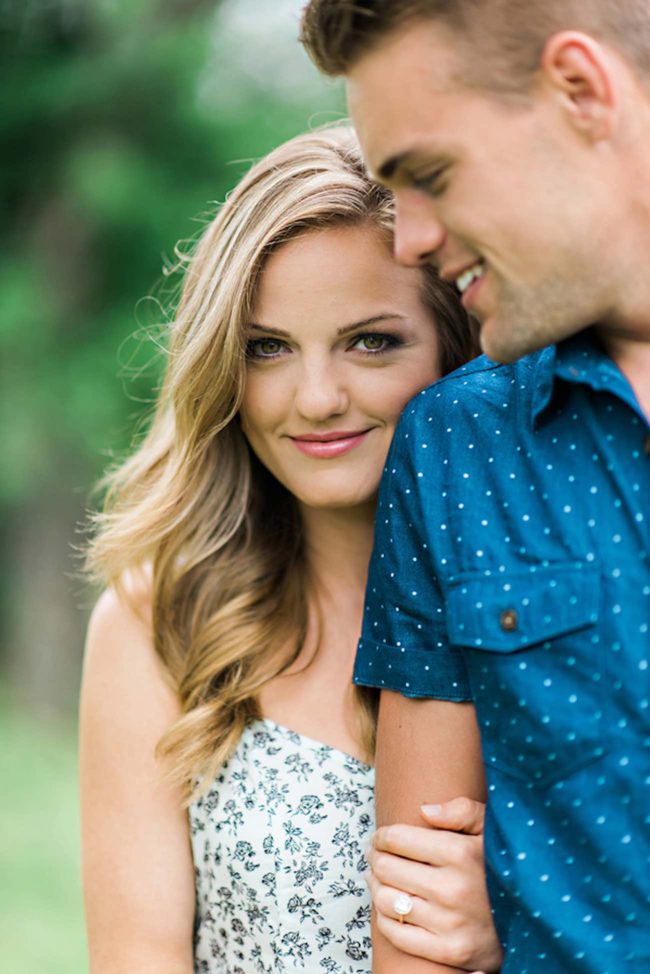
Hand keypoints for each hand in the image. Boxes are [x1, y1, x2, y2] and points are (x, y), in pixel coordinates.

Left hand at [365, 797, 502, 972]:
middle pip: (387, 867)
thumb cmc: (500, 868)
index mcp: (461, 853)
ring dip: (376, 886)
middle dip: (376, 858)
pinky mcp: (449, 950)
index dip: (382, 836)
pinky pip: (396, 933)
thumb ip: (461, 810)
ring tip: (380, 878)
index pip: (397, 839)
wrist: (531, 920)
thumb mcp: (490, 829)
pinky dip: (384, 918)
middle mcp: (453, 888)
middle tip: (376, 856)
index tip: (381, 837)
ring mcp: (450, 923)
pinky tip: (390, 906)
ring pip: (386, 899)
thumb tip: (424, 810)